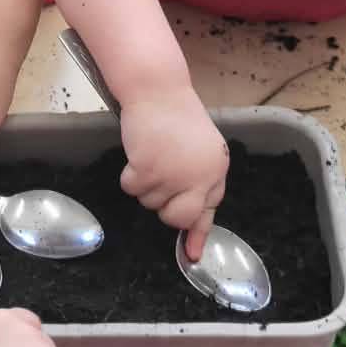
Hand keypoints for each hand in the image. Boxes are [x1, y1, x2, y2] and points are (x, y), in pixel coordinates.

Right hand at [118, 85, 227, 260]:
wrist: (158, 90)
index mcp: (216, 169)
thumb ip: (198, 180)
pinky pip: (131, 188)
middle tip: (157, 182)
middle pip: (177, 218)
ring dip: (144, 183)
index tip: (191, 256)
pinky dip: (129, 174)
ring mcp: (174, 174)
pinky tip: (137, 153)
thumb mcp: (199, 149)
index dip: (196, 233)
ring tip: (150, 153)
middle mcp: (200, 176)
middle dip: (164, 207)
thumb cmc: (176, 115)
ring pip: (149, 202)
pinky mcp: (148, 169)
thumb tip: (190, 221)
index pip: (207, 211)